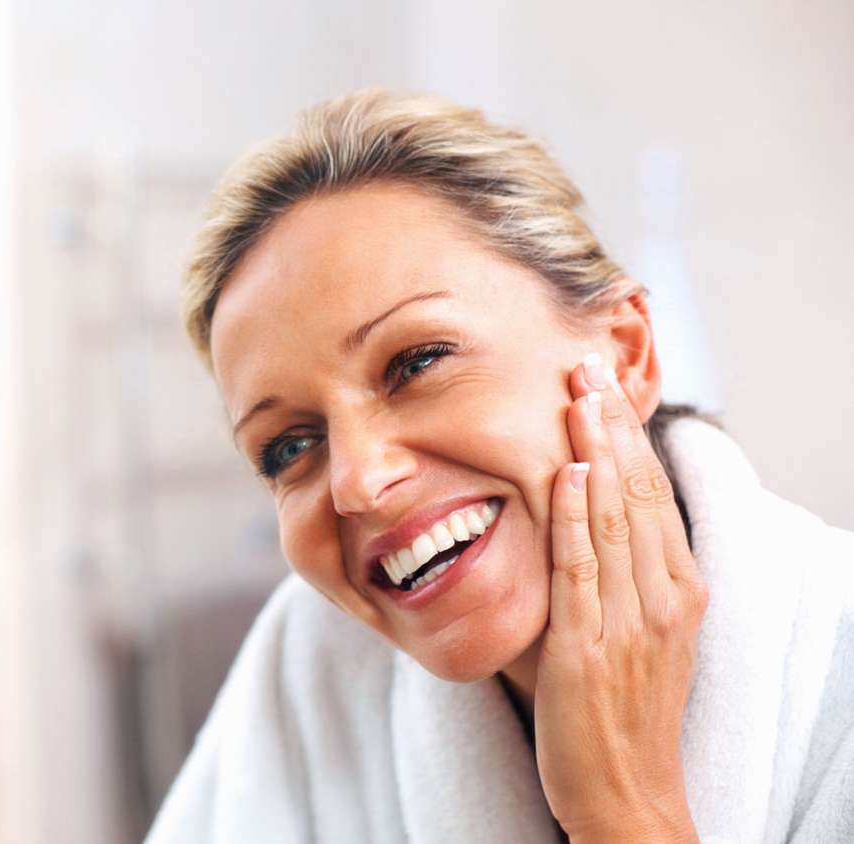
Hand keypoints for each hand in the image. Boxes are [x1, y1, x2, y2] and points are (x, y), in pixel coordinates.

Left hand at [533, 356, 707, 841]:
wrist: (628, 795)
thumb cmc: (621, 714)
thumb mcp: (636, 634)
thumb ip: (616, 576)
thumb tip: (582, 512)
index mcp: (679, 591)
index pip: (654, 494)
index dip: (629, 436)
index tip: (605, 384)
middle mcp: (664, 600)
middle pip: (638, 493)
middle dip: (612, 425)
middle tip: (587, 364)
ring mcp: (630, 624)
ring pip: (614, 520)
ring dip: (594, 451)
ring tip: (577, 396)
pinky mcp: (589, 649)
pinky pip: (582, 571)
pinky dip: (575, 518)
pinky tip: (566, 474)